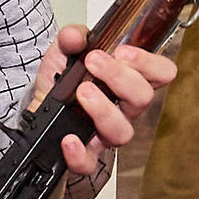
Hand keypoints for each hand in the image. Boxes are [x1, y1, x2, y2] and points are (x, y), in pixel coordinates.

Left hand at [24, 22, 176, 180]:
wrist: (38, 109)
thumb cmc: (62, 82)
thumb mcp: (65, 52)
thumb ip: (71, 38)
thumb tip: (75, 36)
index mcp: (127, 82)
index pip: (160, 73)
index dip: (149, 63)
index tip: (123, 51)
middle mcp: (123, 109)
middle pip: (142, 98)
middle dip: (120, 76)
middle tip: (94, 62)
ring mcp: (105, 134)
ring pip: (122, 131)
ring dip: (103, 109)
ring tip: (82, 92)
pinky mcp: (84, 154)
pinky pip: (88, 162)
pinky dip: (79, 152)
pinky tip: (69, 138)